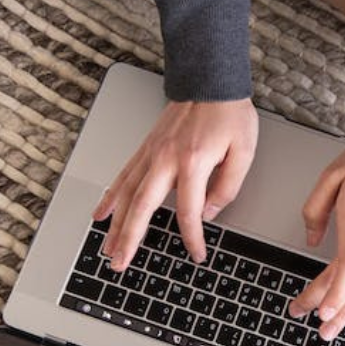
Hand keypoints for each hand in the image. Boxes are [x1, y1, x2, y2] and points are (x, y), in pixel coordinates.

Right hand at [94, 99, 258, 269]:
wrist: (210, 81)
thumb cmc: (229, 113)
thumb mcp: (244, 152)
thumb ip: (228, 187)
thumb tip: (209, 213)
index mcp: (192, 163)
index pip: (188, 212)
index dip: (192, 237)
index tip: (196, 254)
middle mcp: (165, 159)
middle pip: (142, 207)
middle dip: (130, 239)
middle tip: (121, 264)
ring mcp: (151, 154)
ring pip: (126, 195)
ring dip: (115, 225)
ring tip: (108, 249)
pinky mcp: (145, 148)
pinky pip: (122, 176)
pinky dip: (110, 198)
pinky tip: (101, 214)